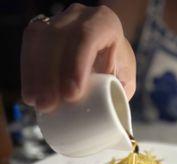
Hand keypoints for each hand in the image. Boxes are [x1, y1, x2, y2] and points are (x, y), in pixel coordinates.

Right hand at [21, 4, 135, 111]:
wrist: (107, 56)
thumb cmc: (119, 70)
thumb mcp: (126, 80)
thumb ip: (120, 91)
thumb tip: (110, 112)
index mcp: (105, 23)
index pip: (87, 37)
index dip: (76, 65)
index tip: (71, 95)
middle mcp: (80, 16)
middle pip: (59, 38)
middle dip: (50, 75)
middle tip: (49, 105)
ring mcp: (59, 20)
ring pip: (40, 41)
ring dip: (35, 76)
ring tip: (36, 104)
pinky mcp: (43, 31)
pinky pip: (30, 47)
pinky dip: (29, 73)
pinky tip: (29, 94)